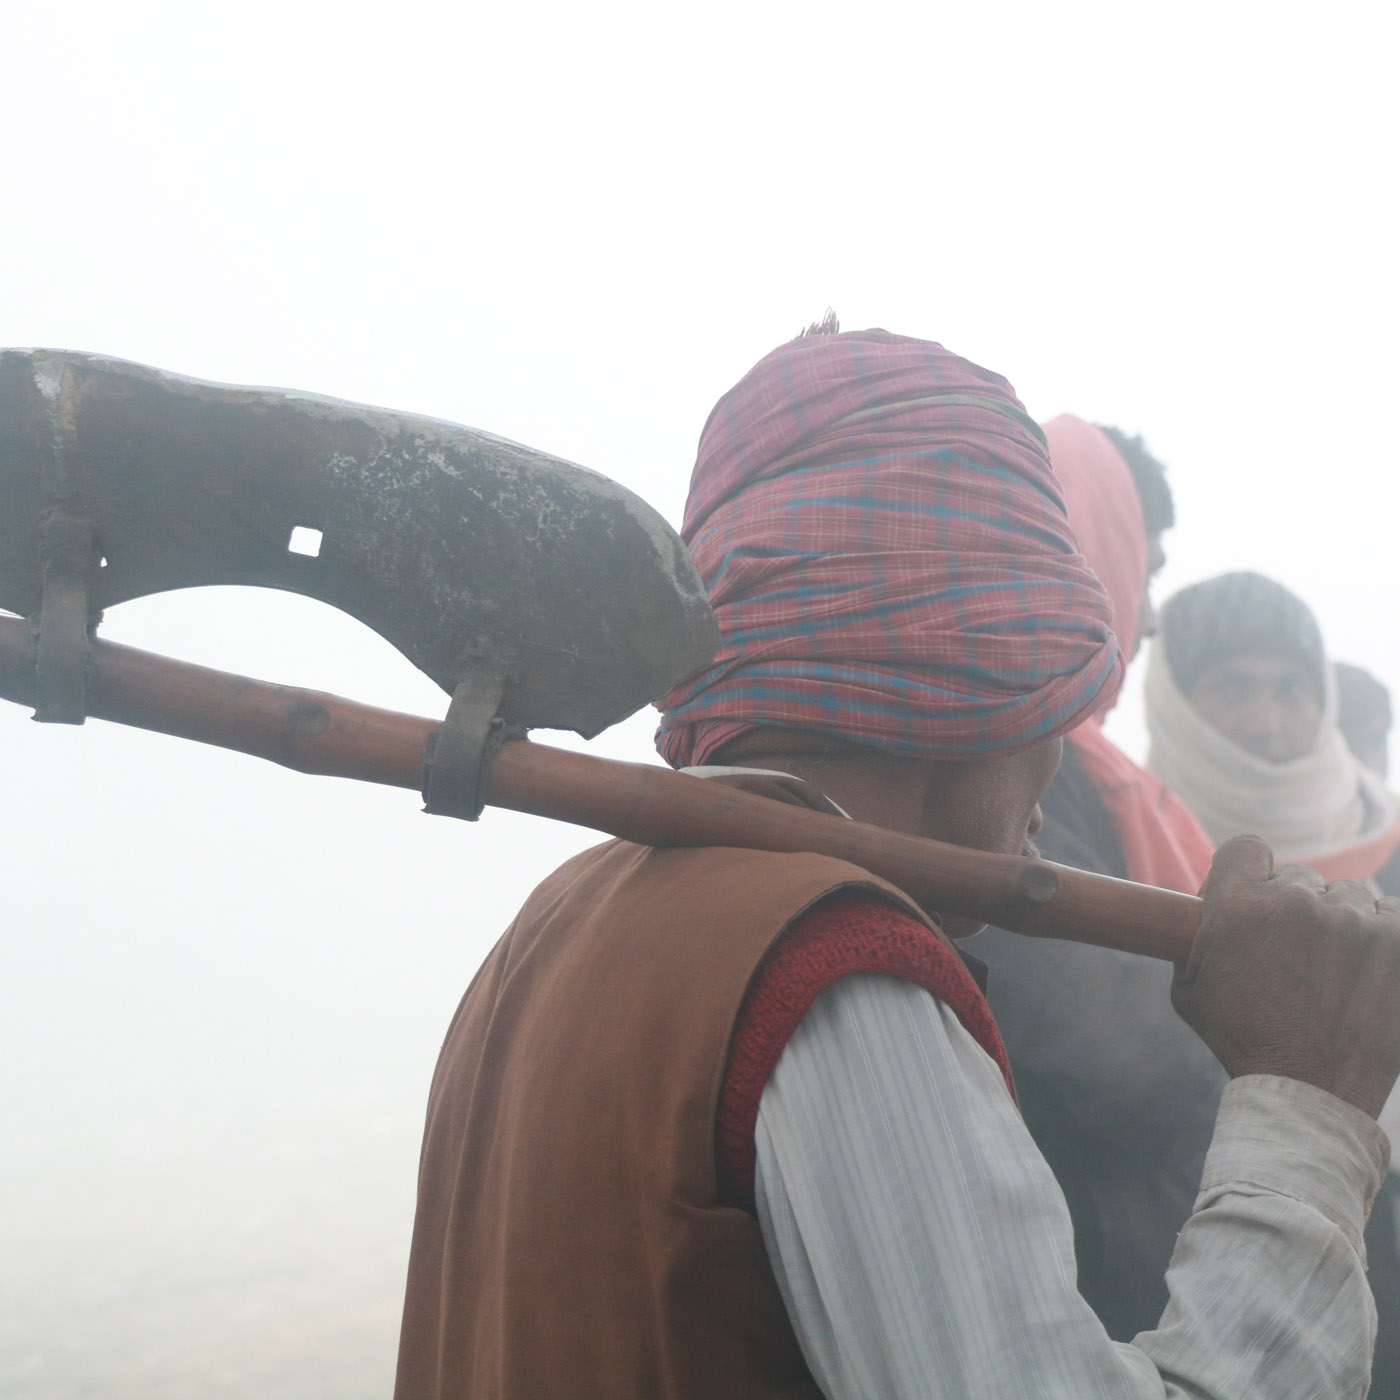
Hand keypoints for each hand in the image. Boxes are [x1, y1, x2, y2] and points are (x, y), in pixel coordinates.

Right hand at [1173, 835, 1399, 1117]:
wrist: (1308, 1092)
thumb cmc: (1241, 1040)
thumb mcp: (1189, 983)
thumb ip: (1201, 933)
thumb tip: (1209, 904)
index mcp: (1238, 905)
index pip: (1247, 848)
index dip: (1249, 871)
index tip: (1254, 896)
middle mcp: (1295, 901)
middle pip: (1300, 878)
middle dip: (1294, 910)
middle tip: (1294, 954)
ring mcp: (1352, 919)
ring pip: (1347, 898)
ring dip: (1340, 925)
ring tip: (1334, 973)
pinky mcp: (1396, 941)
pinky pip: (1389, 915)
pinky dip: (1381, 936)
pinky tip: (1367, 969)